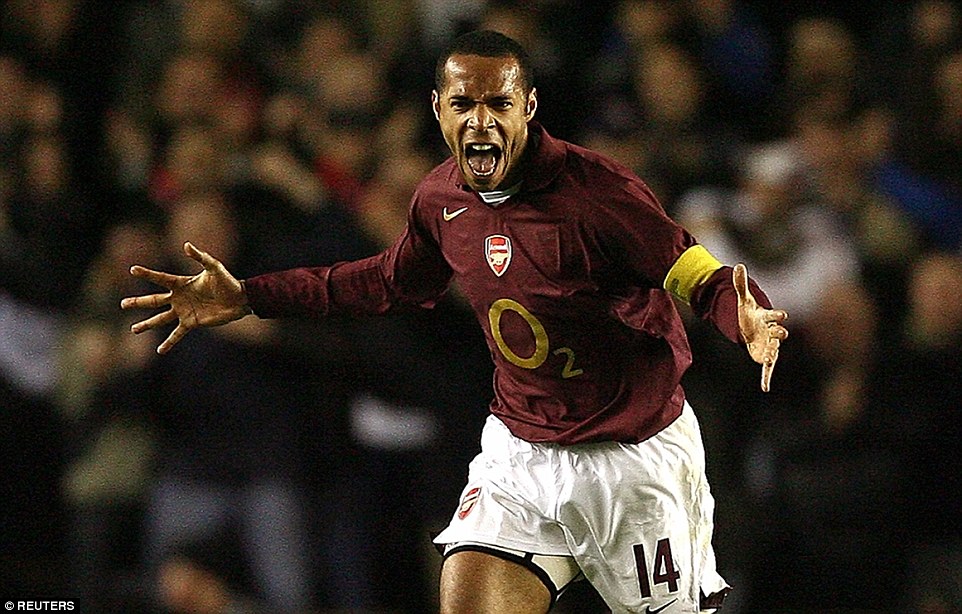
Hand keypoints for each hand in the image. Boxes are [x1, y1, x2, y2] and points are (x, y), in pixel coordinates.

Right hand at [120, 242, 250, 353]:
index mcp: (181, 283)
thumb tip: (185, 245)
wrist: (240, 299)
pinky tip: (159, 350)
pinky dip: (169, 342)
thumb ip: (200, 256)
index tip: (133, 269)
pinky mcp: (192, 323)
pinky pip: (177, 334)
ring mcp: (184, 311)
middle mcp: (179, 298)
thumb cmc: (227, 281)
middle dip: (138, 302)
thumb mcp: (214, 267)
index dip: (147, 274)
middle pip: (154, 300)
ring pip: (161, 318)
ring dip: (147, 324)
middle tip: (122, 304)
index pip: (160, 278)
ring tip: (134, 329)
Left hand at [734, 263, 788, 391]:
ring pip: (774, 350)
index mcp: (767, 318)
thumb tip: (738, 265)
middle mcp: (771, 332)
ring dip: (772, 354)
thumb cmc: (749, 313)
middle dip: (778, 333)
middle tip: (779, 333)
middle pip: (778, 333)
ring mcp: (769, 345)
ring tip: (768, 358)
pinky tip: (765, 388)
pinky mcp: (764, 356)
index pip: (774, 315)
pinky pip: (767, 368)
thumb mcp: (743, 299)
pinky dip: (766, 377)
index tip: (782, 315)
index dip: (777, 315)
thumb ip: (740, 284)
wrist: (750, 327)